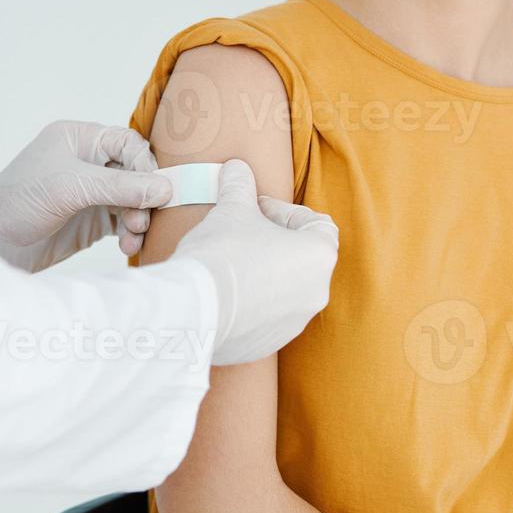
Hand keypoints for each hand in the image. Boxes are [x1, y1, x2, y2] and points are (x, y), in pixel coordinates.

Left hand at [0, 120, 173, 273]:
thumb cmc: (19, 201)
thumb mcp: (71, 187)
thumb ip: (120, 187)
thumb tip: (165, 188)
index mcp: (79, 139)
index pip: (127, 143)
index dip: (146, 165)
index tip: (157, 189)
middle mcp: (88, 162)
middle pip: (135, 173)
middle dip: (144, 196)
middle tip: (142, 219)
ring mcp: (90, 192)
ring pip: (132, 200)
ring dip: (138, 218)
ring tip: (133, 236)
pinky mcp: (91, 219)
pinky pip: (123, 222)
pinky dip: (130, 233)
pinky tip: (127, 245)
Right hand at [171, 159, 339, 365]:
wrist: (194, 308)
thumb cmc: (222, 252)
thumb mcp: (232, 208)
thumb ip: (240, 185)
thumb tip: (237, 168)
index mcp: (319, 256)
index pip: (316, 223)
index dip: (285, 211)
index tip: (255, 210)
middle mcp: (317, 293)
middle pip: (301, 257)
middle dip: (272, 241)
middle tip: (239, 232)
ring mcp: (294, 323)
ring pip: (284, 289)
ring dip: (262, 273)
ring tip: (226, 262)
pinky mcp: (269, 344)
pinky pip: (265, 316)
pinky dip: (249, 303)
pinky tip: (219, 291)